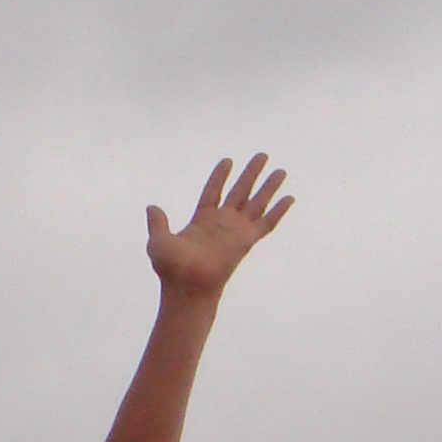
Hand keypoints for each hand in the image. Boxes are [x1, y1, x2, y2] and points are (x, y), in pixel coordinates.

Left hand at [144, 153, 291, 305]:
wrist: (188, 285)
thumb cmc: (172, 269)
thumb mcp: (158, 241)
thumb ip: (158, 223)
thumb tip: (152, 208)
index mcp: (202, 220)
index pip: (213, 192)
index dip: (220, 176)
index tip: (228, 161)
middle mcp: (222, 223)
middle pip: (240, 191)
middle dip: (251, 174)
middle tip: (262, 156)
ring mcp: (236, 231)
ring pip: (257, 202)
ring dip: (269, 186)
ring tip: (281, 170)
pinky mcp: (246, 240)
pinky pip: (267, 223)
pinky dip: (279, 211)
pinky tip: (289, 198)